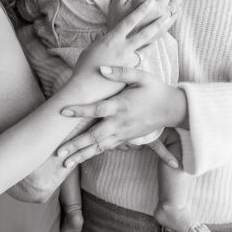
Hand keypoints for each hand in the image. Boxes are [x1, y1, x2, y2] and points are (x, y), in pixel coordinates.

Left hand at [59, 66, 187, 166]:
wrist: (173, 109)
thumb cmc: (156, 89)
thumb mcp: (142, 76)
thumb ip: (121, 72)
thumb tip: (101, 68)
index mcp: (122, 105)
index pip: (97, 109)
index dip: (80, 110)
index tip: (63, 111)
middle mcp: (120, 122)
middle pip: (94, 136)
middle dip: (76, 145)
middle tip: (58, 152)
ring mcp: (123, 133)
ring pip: (99, 147)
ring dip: (81, 155)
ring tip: (65, 164)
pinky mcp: (126, 139)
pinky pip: (106, 148)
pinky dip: (93, 154)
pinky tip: (80, 159)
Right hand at [73, 0, 172, 79]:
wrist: (85, 89)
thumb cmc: (83, 68)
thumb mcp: (92, 49)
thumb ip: (103, 42)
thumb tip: (107, 39)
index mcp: (111, 40)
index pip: (129, 21)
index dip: (141, 10)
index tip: (150, 1)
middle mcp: (122, 49)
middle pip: (145, 34)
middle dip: (157, 24)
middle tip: (167, 15)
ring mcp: (128, 62)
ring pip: (145, 49)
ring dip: (153, 41)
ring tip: (161, 33)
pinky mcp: (129, 73)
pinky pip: (138, 62)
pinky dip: (140, 58)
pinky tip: (144, 56)